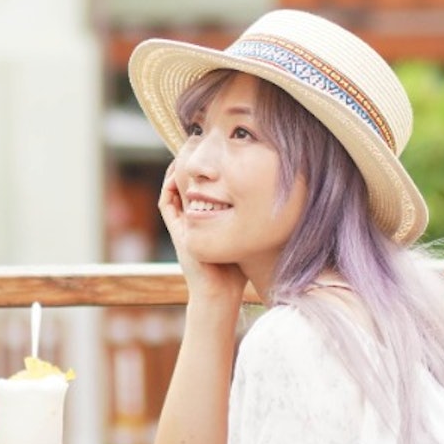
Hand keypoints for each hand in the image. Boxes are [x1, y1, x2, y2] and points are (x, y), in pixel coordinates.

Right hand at [159, 160, 246, 318]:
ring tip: (184, 155)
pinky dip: (169, 186)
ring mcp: (182, 226)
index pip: (200, 192)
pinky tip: (177, 172)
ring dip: (176, 173)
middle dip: (190, 169)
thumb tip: (277, 205)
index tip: (214, 160)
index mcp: (205, 223)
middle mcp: (191, 222)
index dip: (204, 175)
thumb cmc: (236, 271)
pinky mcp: (176, 231)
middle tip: (196, 150)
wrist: (219, 293)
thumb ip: (252, 222)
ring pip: (171, 192)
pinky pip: (166, 203)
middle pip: (184, 188)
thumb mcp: (245, 237)